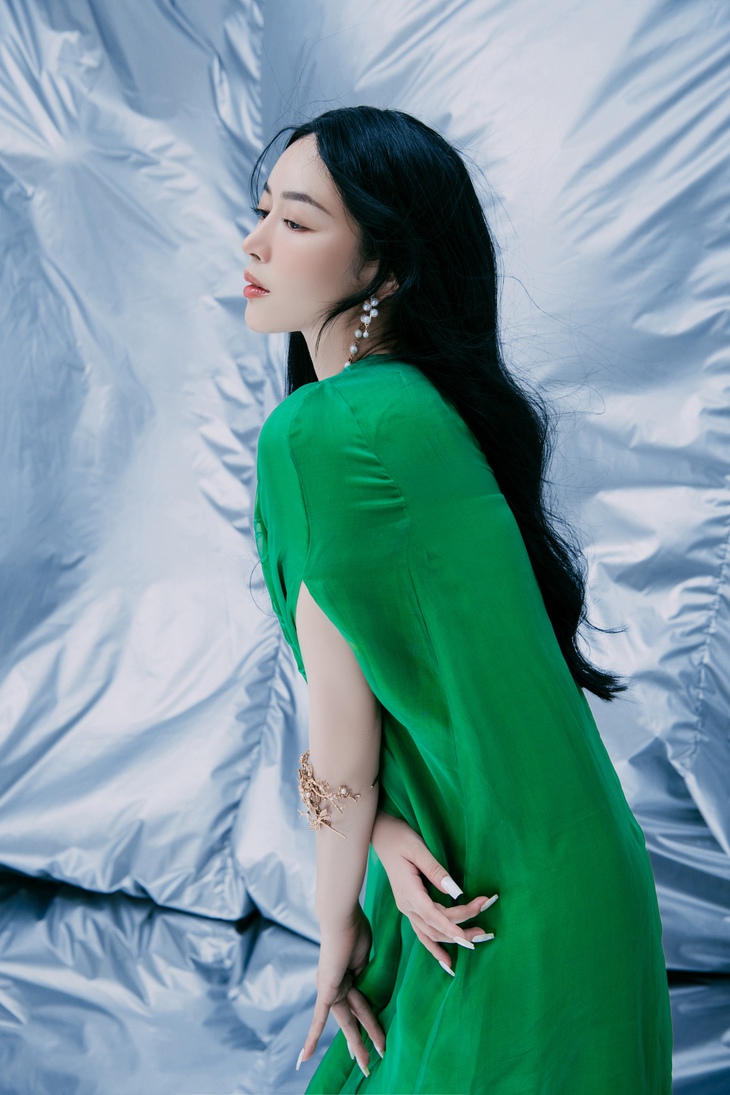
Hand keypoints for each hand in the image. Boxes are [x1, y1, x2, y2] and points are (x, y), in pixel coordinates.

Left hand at [297, 903, 384, 1077]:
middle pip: (354, 1018)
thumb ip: (364, 973)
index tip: (371, 1038)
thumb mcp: (364, 955)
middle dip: (363, 1040)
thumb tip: (367, 985)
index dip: (366, 1022)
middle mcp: (336, 985)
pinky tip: (304, 1058)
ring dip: (359, 1042)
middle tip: (369, 1062)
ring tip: (367, 1064)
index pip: (359, 1004)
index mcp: (346, 977)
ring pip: (348, 1022)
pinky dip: (312, 1037)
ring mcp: (329, 988)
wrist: (342, 918)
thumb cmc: (355, 929)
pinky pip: (319, 1018)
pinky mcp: (325, 990)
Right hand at [371, 809, 497, 972]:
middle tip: (486, 930)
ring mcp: (407, 908)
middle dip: (461, 930)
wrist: (382, 836)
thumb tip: (455, 891)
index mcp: (408, 892)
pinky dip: (435, 948)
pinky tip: (447, 962)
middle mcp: (407, 905)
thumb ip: (436, 871)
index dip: (453, 925)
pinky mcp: (410, 906)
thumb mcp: (418, 849)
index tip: (470, 933)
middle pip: (436, 926)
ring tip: (477, 939)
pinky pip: (423, 933)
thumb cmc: (400, 838)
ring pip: (431, 933)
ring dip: (452, 939)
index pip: (434, 914)